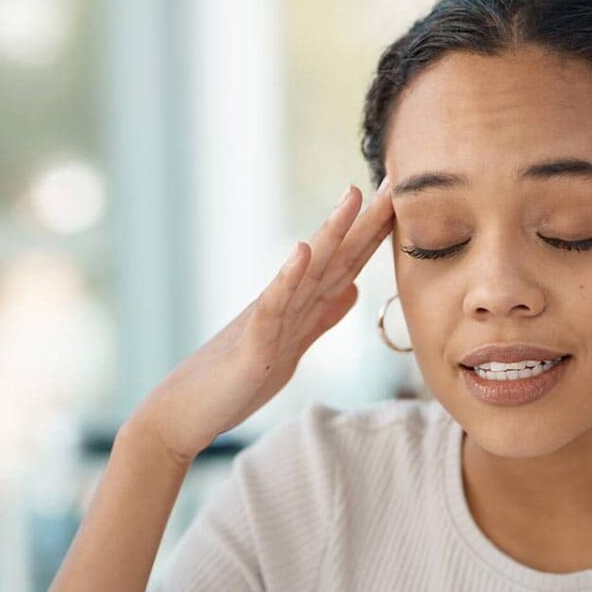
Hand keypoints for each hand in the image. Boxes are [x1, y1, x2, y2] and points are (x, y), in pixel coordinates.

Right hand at [132, 178, 394, 463]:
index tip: (404, 196)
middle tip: (397, 180)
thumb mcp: (292, 346)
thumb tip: (354, 288)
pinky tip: (302, 249)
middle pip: (333, 256)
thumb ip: (322, 315)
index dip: (376, 232)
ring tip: (352, 194)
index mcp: (299, 305)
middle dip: (366, 220)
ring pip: (306, 271)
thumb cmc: (236, 381)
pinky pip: (272, 306)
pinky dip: (288, 277)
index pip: (346, 262)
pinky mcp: (252, 344)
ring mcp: (267, 319)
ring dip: (330, 232)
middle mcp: (285, 302)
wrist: (186, 411)